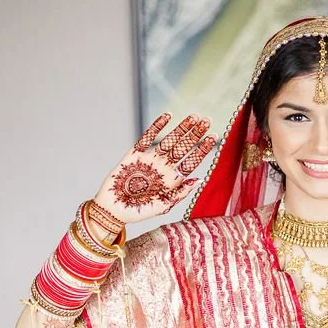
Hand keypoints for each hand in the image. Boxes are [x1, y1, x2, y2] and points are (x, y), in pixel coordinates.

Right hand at [92, 113, 215, 224]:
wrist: (113, 210)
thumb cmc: (139, 211)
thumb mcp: (163, 205)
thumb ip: (180, 193)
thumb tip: (199, 180)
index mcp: (172, 179)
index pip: (191, 161)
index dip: (201, 149)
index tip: (213, 137)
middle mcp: (163, 167)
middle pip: (183, 148)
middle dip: (195, 135)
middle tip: (207, 121)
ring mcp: (149, 159)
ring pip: (169, 141)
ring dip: (181, 128)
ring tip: (193, 117)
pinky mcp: (134, 154)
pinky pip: (147, 137)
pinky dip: (157, 126)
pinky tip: (167, 116)